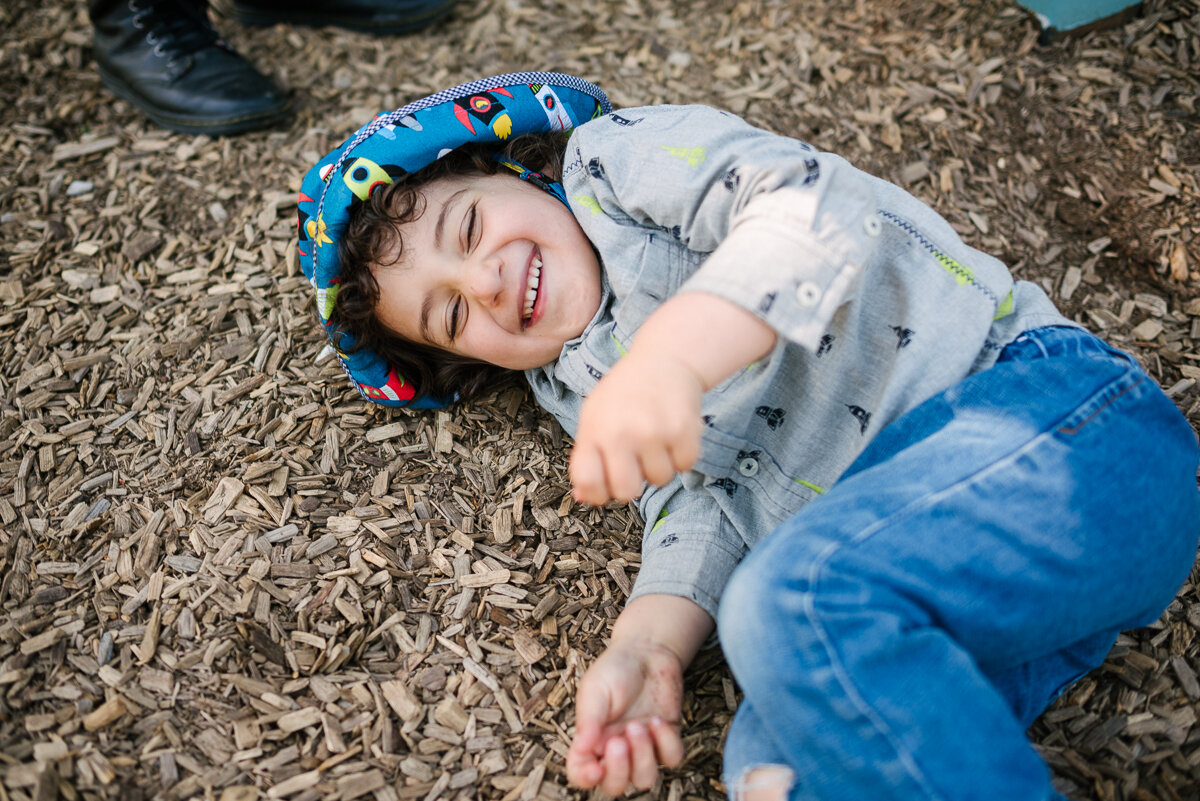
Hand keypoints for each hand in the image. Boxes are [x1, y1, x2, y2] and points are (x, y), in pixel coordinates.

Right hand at [566, 640, 685, 794]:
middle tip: (619, 741)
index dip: (585, 778)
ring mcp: (642, 748)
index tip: (595, 768)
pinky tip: (657, 721)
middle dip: (618, 771)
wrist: (648, 651)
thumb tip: (582, 749)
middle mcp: (615, 750)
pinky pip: (670, 759)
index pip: (581, 773)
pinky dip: (666, 744)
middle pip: (614, 786)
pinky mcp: (666, 740)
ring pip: (644, 779)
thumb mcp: (595, 688)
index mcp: (590, 740)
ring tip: (640, 725)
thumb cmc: (616, 669)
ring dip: (643, 757)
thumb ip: (588, 719)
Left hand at [570, 350, 703, 504]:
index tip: (605, 487)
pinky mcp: (683, 430)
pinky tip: (673, 434)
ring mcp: (653, 432)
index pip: (587, 481)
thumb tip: (582, 496)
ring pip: (660, 480)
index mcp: (594, 429)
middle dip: (633, 484)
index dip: (596, 494)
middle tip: (636, 464)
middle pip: (626, 492)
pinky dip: (682, 455)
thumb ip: (586, 455)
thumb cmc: (625, 393)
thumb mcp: (594, 416)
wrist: (664, 360)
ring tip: (655, 440)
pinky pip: (685, 465)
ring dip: (660, 466)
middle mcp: (621, 432)